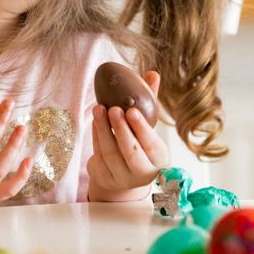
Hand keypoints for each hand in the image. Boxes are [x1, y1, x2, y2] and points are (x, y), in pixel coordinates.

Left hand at [87, 71, 167, 201]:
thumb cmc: (137, 142)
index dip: (141, 128)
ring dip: (103, 130)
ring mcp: (123, 178)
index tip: (132, 111)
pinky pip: (98, 156)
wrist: (122, 173)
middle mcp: (143, 172)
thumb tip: (153, 74)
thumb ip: (149, 101)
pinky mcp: (105, 179)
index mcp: (158, 158)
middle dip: (121, 130)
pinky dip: (96, 137)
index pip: (152, 145)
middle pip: (131, 153)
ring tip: (98, 109)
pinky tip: (95, 122)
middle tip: (113, 109)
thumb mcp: (146, 125)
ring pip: (111, 154)